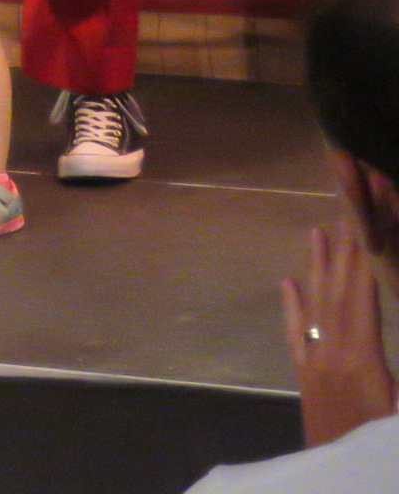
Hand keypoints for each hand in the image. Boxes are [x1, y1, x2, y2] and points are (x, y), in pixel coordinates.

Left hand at [286, 225, 397, 446]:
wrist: (333, 484)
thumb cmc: (375, 452)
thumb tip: (394, 307)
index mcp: (362, 358)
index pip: (362, 295)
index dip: (364, 258)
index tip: (364, 221)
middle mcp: (333, 354)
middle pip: (338, 292)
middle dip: (343, 251)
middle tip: (344, 209)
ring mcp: (316, 367)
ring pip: (315, 307)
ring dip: (317, 268)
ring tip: (316, 232)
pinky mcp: (307, 382)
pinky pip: (297, 336)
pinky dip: (293, 307)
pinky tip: (287, 283)